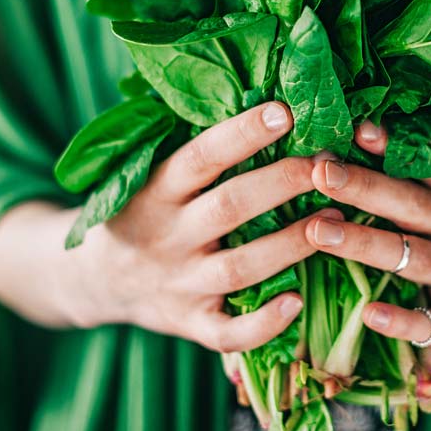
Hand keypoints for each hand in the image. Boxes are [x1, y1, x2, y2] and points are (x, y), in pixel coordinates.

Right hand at [0, 102, 340, 351]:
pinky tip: (298, 302)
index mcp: (155, 190)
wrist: (93, 279)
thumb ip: (197, 150)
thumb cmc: (142, 212)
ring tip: (337, 221)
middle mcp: (167, 236)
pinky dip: (264, 323)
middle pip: (230, 207)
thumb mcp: (149, 174)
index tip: (284, 111)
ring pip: (241, 267)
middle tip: (330, 165)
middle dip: (284, 183)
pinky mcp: (190, 325)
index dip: (242, 134)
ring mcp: (179, 284)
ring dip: (292, 244)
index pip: (200, 157)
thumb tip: (264, 97)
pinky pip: (229, 333)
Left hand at [302, 121, 430, 346]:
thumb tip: (361, 130)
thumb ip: (415, 174)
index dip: (388, 150)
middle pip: (414, 207)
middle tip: (319, 173)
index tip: (351, 131)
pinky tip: (369, 314)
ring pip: (417, 259)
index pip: (423, 170)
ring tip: (319, 231)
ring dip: (367, 244)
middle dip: (365, 188)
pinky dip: (404, 322)